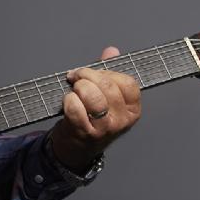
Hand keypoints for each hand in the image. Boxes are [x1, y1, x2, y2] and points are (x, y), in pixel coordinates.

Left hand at [49, 46, 141, 173]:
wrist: (76, 148)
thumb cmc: (91, 119)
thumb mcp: (105, 97)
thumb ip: (108, 72)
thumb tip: (111, 51)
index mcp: (132, 109)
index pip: (127, 82)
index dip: (107, 72)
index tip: (94, 72)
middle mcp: (122, 120)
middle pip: (107, 86)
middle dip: (87, 75)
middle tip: (76, 77)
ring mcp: (104, 128)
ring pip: (92, 96)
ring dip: (78, 88)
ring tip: (73, 90)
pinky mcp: (85, 133)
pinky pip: (75, 108)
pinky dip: (68, 100)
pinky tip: (67, 103)